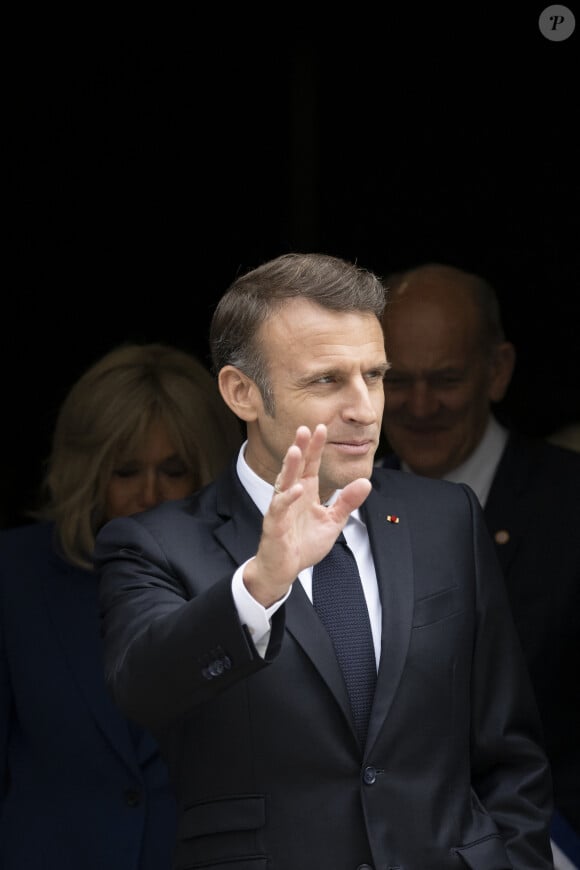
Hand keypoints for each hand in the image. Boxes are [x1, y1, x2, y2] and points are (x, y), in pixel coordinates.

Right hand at [243, 424, 371, 606]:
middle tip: (305, 428)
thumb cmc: (303, 544)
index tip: (321, 427)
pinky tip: (297, 488)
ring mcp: (281, 508)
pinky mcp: (274, 524)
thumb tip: (365, 482)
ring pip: (284, 482)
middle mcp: (292, 496)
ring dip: (290, 466)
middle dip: (301, 448)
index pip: (310, 465)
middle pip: (296, 468)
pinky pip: (280, 508)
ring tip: (296, 450)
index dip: (315, 447)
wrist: (284, 569)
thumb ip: (346, 502)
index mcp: (306, 492)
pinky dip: (288, 498)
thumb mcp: (332, 522)